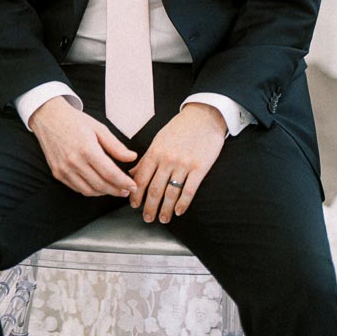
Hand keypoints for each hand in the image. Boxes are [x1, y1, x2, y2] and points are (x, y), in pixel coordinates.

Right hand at [30, 96, 137, 197]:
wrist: (49, 118)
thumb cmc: (75, 121)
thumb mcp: (99, 128)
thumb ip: (116, 146)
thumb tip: (132, 157)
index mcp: (87, 149)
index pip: (110, 173)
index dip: (123, 182)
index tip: (133, 186)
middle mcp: (74, 162)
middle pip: (101, 185)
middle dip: (116, 190)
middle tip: (127, 190)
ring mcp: (64, 170)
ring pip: (89, 191)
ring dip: (104, 193)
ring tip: (114, 189)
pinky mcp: (57, 174)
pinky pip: (77, 188)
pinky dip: (90, 190)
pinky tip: (98, 186)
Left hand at [129, 104, 226, 223]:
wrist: (204, 116)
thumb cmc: (180, 128)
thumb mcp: (159, 139)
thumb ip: (147, 158)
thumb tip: (132, 174)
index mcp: (155, 151)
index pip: (142, 178)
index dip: (136, 195)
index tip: (134, 205)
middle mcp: (168, 159)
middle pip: (155, 189)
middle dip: (149, 207)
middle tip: (147, 219)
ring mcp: (184, 164)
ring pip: (171, 193)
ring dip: (165, 209)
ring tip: (163, 219)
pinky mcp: (200, 167)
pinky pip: (189, 190)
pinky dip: (183, 204)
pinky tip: (179, 212)